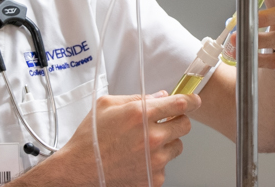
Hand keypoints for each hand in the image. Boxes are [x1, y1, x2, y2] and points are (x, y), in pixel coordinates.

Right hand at [48, 91, 200, 185]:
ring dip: (167, 142)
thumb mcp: (107, 105)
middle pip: (185, 125)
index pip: (179, 104)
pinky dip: (156, 161)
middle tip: (165, 121)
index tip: (194, 100)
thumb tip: (160, 96)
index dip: (191, 100)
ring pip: (177, 146)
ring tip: (145, 143)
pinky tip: (138, 158)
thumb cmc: (91, 137)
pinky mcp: (154, 178)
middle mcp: (151, 138)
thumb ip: (136, 97)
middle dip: (177, 120)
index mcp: (140, 115)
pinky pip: (166, 165)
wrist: (80, 169)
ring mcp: (154, 160)